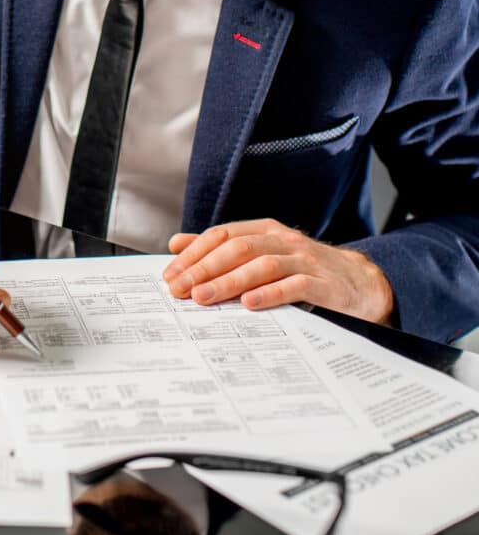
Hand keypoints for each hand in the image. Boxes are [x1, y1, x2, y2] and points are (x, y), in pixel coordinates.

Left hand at [162, 218, 393, 323]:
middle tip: (179, 289)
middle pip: (236, 249)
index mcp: (264, 230)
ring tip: (204, 297)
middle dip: (203, 269)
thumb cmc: (305, 271)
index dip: (193, 254)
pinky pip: (294, 286)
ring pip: (261, 265)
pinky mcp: (324, 283)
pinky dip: (270, 293)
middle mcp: (283, 240)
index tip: (170, 274)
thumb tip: (176, 243)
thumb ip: (222, 248)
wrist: (363, 284)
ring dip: (229, 281)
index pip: (221, 235)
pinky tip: (249, 304)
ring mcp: (305, 260)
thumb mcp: (263, 253)